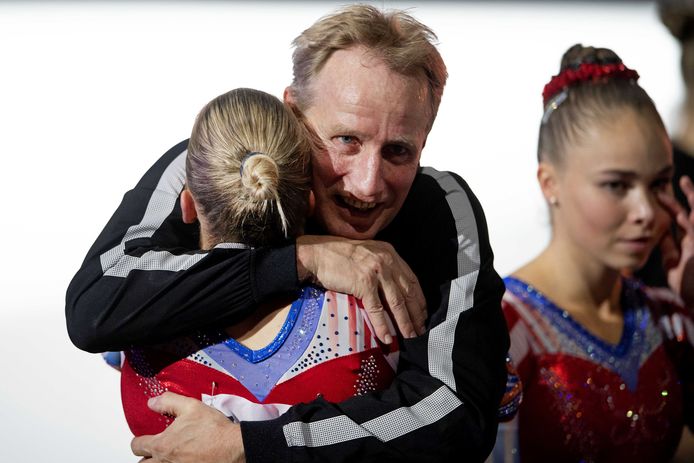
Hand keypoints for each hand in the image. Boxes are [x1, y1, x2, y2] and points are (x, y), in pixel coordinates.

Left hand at [131, 392, 244, 462]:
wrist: (233, 447)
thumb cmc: (214, 430)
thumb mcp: (191, 407)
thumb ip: (168, 401)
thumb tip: (152, 402)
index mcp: (163, 445)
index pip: (137, 446)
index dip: (140, 440)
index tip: (145, 437)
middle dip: (146, 456)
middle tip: (155, 449)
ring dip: (157, 462)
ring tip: (167, 456)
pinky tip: (182, 459)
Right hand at [296, 235, 426, 342]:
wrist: (316, 254)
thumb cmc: (338, 256)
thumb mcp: (367, 255)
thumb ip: (382, 267)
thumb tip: (393, 291)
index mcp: (389, 254)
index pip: (411, 280)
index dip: (419, 299)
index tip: (422, 313)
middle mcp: (386, 261)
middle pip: (408, 292)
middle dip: (416, 314)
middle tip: (421, 330)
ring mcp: (375, 272)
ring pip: (396, 303)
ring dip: (405, 323)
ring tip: (410, 336)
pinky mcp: (363, 283)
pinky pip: (377, 309)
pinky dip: (383, 325)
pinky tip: (387, 338)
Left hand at [658, 176, 693, 306]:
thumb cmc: (688, 287)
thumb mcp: (673, 264)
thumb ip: (668, 248)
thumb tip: (656, 235)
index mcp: (688, 243)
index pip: (680, 219)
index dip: (670, 207)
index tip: (659, 193)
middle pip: (691, 213)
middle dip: (687, 196)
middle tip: (679, 180)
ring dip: (693, 200)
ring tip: (686, 184)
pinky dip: (690, 219)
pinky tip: (683, 210)